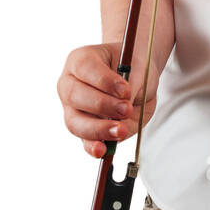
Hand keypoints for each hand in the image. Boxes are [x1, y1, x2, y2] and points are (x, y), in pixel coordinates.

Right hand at [57, 42, 158, 157]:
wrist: (137, 76)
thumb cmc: (134, 68)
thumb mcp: (139, 68)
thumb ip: (133, 83)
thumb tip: (124, 106)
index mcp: (81, 60)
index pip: (85, 67)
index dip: (104, 80)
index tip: (125, 89)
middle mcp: (70, 84)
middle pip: (75, 96)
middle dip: (102, 105)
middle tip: (125, 109)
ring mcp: (72, 108)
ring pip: (75, 122)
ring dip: (98, 129)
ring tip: (120, 130)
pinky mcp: (83, 129)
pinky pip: (84, 140)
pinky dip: (93, 147)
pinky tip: (103, 150)